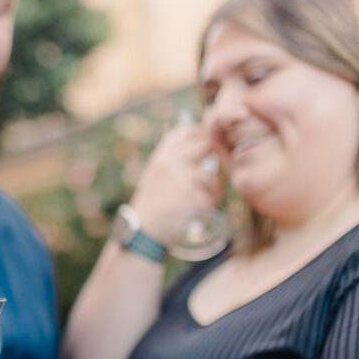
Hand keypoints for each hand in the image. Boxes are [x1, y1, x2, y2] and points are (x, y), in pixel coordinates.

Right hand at [129, 120, 223, 244]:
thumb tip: (184, 126)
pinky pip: (213, 196)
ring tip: (197, 201)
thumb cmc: (152, 203)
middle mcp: (172, 162)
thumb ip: (170, 152)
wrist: (144, 231)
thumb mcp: (155, 172)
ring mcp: (185, 179)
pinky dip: (208, 205)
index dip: (201, 137)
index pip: (188, 131)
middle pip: (207, 145)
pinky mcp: (195, 197)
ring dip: (212, 189)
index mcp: (162, 156)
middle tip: (207, 177)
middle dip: (213, 159)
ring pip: (214, 176)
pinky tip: (195, 213)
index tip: (204, 149)